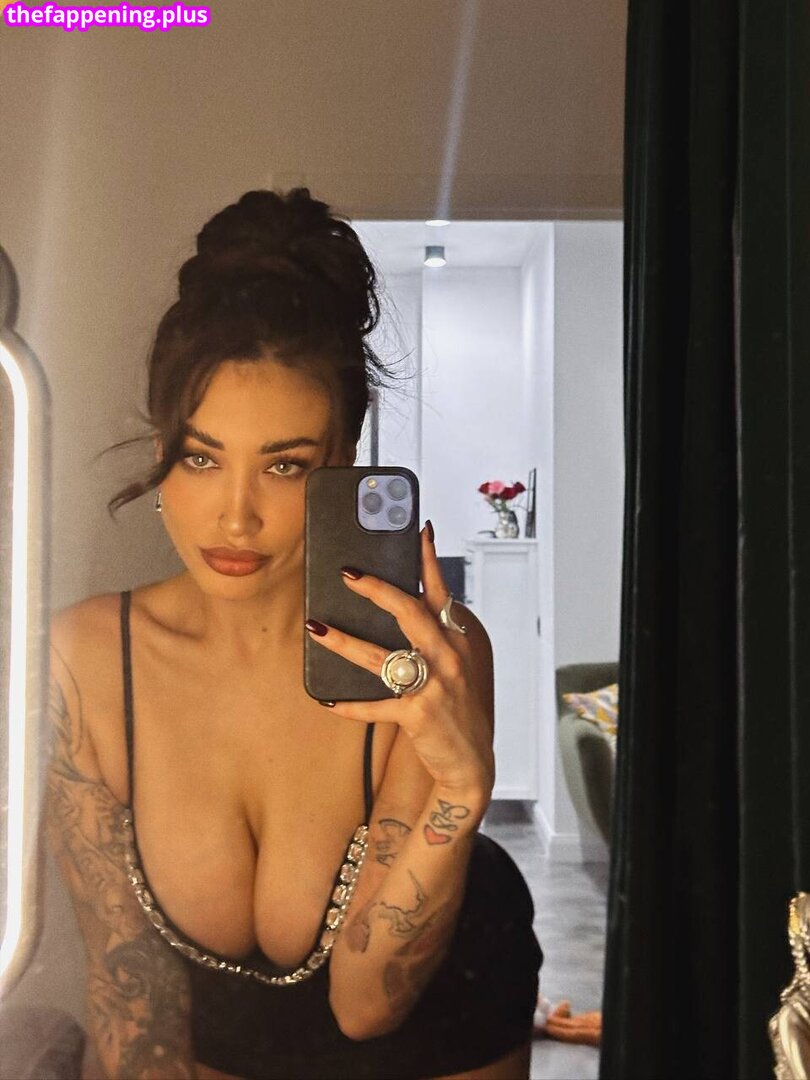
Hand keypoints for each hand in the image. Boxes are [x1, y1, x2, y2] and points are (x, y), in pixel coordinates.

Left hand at [305, 523, 494, 795]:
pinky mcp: (419, 716)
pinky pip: (376, 705)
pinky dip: (349, 705)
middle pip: (410, 613)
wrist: (471, 763)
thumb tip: (403, 602)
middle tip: (347, 573)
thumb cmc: (457, 707)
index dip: (429, 560)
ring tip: (315, 628)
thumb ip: (436, 634)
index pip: (441, 591)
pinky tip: (326, 698)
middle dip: (377, 590)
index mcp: (459, 639)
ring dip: (344, 641)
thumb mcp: (457, 665)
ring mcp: (436, 686)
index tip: (418, 529)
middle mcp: (450, 657)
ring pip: (382, 656)